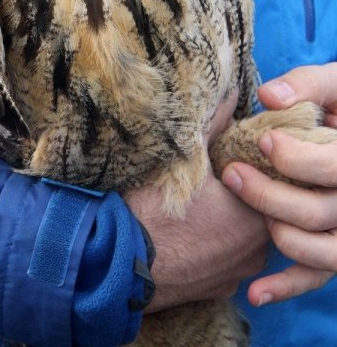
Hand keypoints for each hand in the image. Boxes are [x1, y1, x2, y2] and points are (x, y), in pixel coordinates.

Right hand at [126, 90, 267, 310]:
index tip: (229, 155)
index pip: (269, 182)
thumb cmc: (153, 207)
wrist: (116, 262)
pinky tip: (191, 230)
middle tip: (215, 175)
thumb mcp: (185, 156)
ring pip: (242, 237)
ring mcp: (236, 274)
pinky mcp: (216, 290)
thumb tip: (233, 94)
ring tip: (202, 202)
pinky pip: (225, 260)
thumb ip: (216, 123)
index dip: (250, 164)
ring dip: (229, 220)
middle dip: (241, 192)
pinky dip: (213, 245)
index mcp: (255, 215)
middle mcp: (254, 250)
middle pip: (257, 209)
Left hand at [222, 64, 336, 306]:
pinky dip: (287, 287)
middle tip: (233, 174)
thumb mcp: (336, 84)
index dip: (297, 158)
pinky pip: (319, 276)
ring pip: (323, 253)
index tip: (262, 139)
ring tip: (251, 215)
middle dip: (270, 195)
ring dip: (281, 236)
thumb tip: (268, 98)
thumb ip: (307, 85)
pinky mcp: (336, 246)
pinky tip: (255, 292)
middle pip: (320, 213)